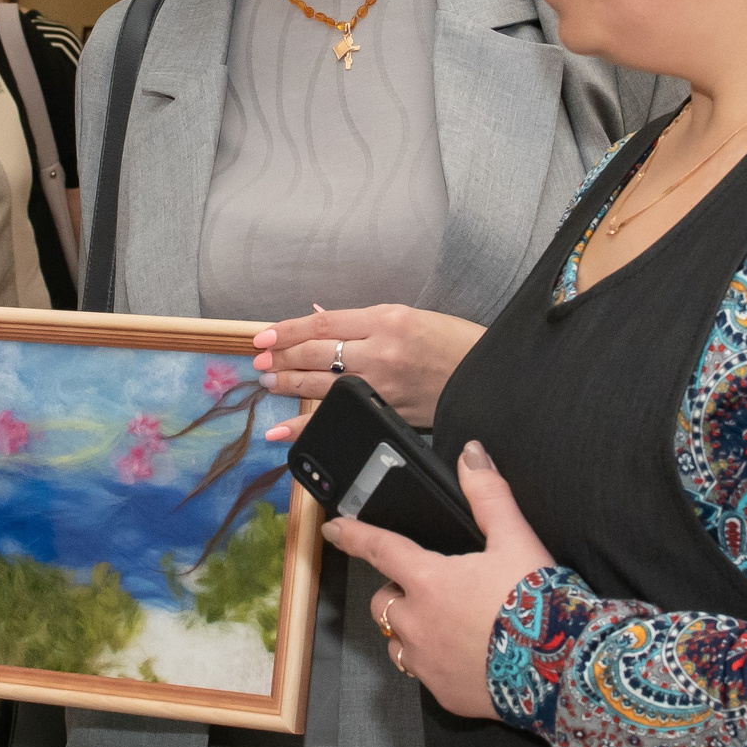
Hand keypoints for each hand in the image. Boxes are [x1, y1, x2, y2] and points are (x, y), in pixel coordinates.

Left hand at [254, 304, 484, 436]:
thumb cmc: (451, 341)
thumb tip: (318, 319)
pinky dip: (306, 425)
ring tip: (268, 382)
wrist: (487, 377)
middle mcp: (380, 351)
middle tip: (259, 362)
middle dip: (281, 358)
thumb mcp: (408, 315)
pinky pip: (337, 417)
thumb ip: (360, 320)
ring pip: (320, 385)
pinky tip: (280, 430)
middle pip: (316, 354)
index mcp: (386, 320)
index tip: (261, 337)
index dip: (286, 331)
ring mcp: (382, 385)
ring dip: (288, 384)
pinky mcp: (386, 412)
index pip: (322, 324)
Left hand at [319, 441, 552, 717]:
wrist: (566, 671)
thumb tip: (471, 454)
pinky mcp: (443, 693)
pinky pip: (421, 673)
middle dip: (398, 591)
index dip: (354, 535)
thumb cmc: (539, 604)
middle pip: (383, 600)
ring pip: (397, 640)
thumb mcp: (517, 540)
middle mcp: (417, 623)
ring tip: (448, 622)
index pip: (378, 549)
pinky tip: (464, 654)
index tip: (334, 529)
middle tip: (435, 586)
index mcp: (429, 580)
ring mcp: (427, 662)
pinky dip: (432, 661)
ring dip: (411, 628)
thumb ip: (489, 496)